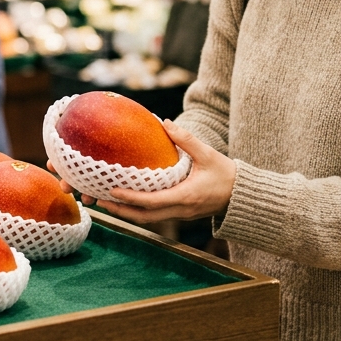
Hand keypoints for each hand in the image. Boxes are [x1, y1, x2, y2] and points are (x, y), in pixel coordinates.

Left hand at [54, 120, 235, 224]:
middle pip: (143, 216)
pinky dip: (138, 210)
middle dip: (120, 210)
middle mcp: (179, 210)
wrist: (242, 197)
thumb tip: (165, 123)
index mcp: (185, 197)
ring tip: (105, 201)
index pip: (151, 202)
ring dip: (126, 212)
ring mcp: (179, 215)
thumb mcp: (208, 154)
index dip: (130, 198)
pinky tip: (126, 200)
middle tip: (99, 199)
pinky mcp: (179, 214)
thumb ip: (187, 139)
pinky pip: (154, 215)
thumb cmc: (226, 174)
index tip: (112, 190)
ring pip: (147, 218)